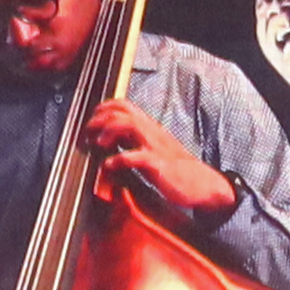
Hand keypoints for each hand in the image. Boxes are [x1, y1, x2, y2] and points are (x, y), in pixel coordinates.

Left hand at [82, 98, 237, 220]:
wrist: (203, 184)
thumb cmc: (177, 170)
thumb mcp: (154, 149)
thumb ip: (134, 142)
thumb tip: (111, 140)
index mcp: (149, 127)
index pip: (124, 104)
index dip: (103, 108)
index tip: (91, 120)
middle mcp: (151, 132)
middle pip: (122, 111)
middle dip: (99, 118)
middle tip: (87, 133)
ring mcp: (155, 147)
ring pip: (128, 125)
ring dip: (108, 132)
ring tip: (97, 144)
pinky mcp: (159, 165)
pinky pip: (136, 157)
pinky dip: (118, 159)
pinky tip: (108, 166)